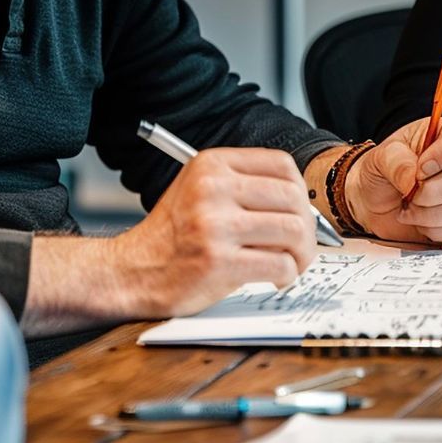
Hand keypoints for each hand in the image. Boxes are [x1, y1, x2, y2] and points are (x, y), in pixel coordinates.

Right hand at [108, 147, 315, 316]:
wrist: (134, 271)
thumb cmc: (172, 236)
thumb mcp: (200, 191)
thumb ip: (243, 186)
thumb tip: (301, 202)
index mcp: (211, 165)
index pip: (281, 164)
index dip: (299, 191)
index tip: (298, 212)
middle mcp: (213, 188)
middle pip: (293, 198)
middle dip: (308, 227)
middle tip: (301, 245)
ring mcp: (215, 225)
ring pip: (293, 231)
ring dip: (302, 253)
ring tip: (291, 263)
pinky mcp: (219, 261)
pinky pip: (280, 264)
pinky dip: (287, 275)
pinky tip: (275, 278)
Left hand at [345, 117, 441, 243]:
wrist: (373, 202)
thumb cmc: (382, 172)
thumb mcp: (380, 157)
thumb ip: (396, 162)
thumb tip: (413, 179)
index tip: (419, 169)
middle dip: (432, 191)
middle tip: (411, 192)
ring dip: (431, 214)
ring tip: (412, 208)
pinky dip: (436, 230)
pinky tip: (422, 221)